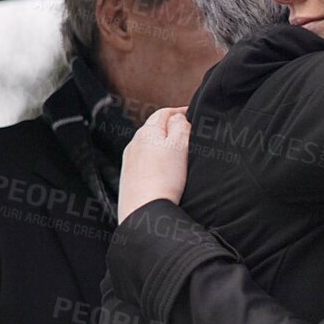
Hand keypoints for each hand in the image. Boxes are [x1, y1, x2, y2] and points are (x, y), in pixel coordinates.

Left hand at [117, 107, 189, 223]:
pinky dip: (156, 160)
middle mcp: (134, 143)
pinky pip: (145, 162)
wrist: (144, 212)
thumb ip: (181, 126)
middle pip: (155, 128)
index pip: (164, 113)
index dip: (181, 111)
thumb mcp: (180, 146)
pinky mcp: (129, 178)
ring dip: (164, 145)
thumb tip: (178, 117)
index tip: (194, 114)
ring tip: (180, 154)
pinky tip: (165, 171)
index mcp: (147, 132)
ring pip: (149, 145)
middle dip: (172, 128)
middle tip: (190, 133)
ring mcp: (129, 161)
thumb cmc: (165, 179)